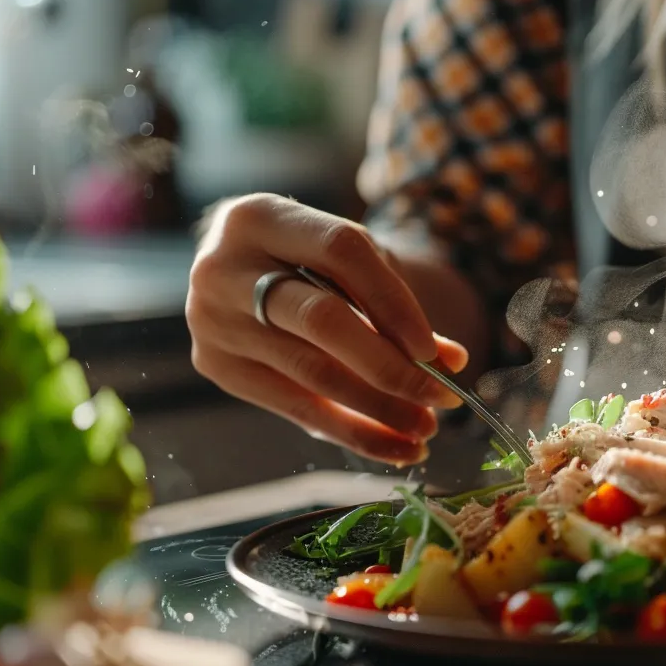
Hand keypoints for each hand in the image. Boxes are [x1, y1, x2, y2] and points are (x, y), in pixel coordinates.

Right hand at [186, 194, 466, 465]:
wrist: (238, 267)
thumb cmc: (304, 256)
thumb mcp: (344, 257)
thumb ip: (392, 300)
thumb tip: (451, 363)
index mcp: (259, 217)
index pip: (341, 252)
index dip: (394, 301)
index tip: (436, 351)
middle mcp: (223, 268)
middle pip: (321, 320)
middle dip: (390, 367)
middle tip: (443, 399)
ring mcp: (214, 321)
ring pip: (311, 374)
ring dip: (379, 410)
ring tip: (426, 429)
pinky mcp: (216, 366)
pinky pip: (294, 408)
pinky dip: (352, 432)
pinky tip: (395, 447)